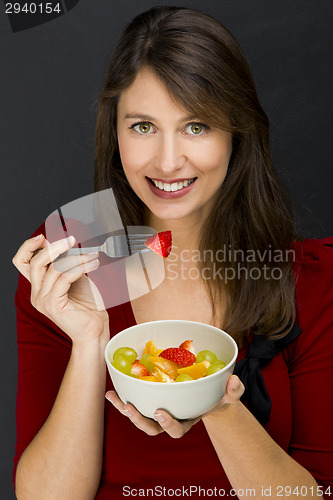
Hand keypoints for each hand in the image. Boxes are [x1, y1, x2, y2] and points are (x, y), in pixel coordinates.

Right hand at [12, 234, 108, 344]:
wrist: (95, 329)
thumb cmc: (87, 305)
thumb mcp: (75, 277)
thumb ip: (66, 263)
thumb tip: (62, 243)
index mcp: (38, 286)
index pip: (22, 262)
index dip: (28, 246)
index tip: (43, 236)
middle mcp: (37, 294)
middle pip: (35, 262)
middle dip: (54, 247)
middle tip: (72, 240)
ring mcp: (43, 301)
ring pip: (53, 269)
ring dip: (76, 258)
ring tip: (92, 255)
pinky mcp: (53, 305)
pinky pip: (64, 278)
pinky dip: (79, 268)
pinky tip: (92, 264)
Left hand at [105, 375, 243, 437]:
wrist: (206, 391)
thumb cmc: (218, 394)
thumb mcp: (229, 393)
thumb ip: (234, 390)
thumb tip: (234, 381)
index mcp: (187, 420)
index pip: (177, 430)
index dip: (168, 424)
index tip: (160, 412)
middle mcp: (170, 419)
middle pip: (152, 428)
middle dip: (139, 420)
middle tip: (130, 408)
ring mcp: (157, 411)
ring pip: (138, 417)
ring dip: (124, 409)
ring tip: (113, 397)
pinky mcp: (149, 400)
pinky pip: (134, 401)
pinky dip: (121, 397)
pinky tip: (111, 389)